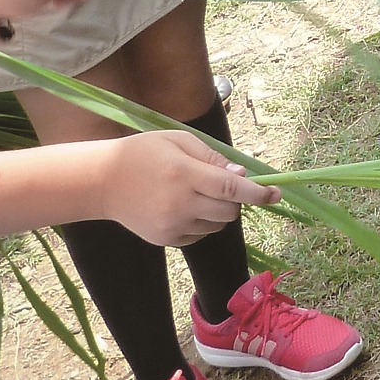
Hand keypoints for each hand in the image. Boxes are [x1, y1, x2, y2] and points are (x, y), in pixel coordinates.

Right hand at [101, 127, 280, 244]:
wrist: (102, 182)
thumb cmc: (143, 153)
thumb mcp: (178, 140)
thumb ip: (212, 157)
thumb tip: (242, 174)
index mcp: (184, 174)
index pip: (231, 187)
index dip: (258, 192)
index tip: (277, 193)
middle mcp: (180, 203)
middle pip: (229, 210)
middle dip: (235, 199)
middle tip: (220, 183)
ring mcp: (173, 225)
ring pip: (217, 225)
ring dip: (218, 210)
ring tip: (194, 192)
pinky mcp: (167, 239)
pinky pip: (200, 234)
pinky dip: (201, 222)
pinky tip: (181, 206)